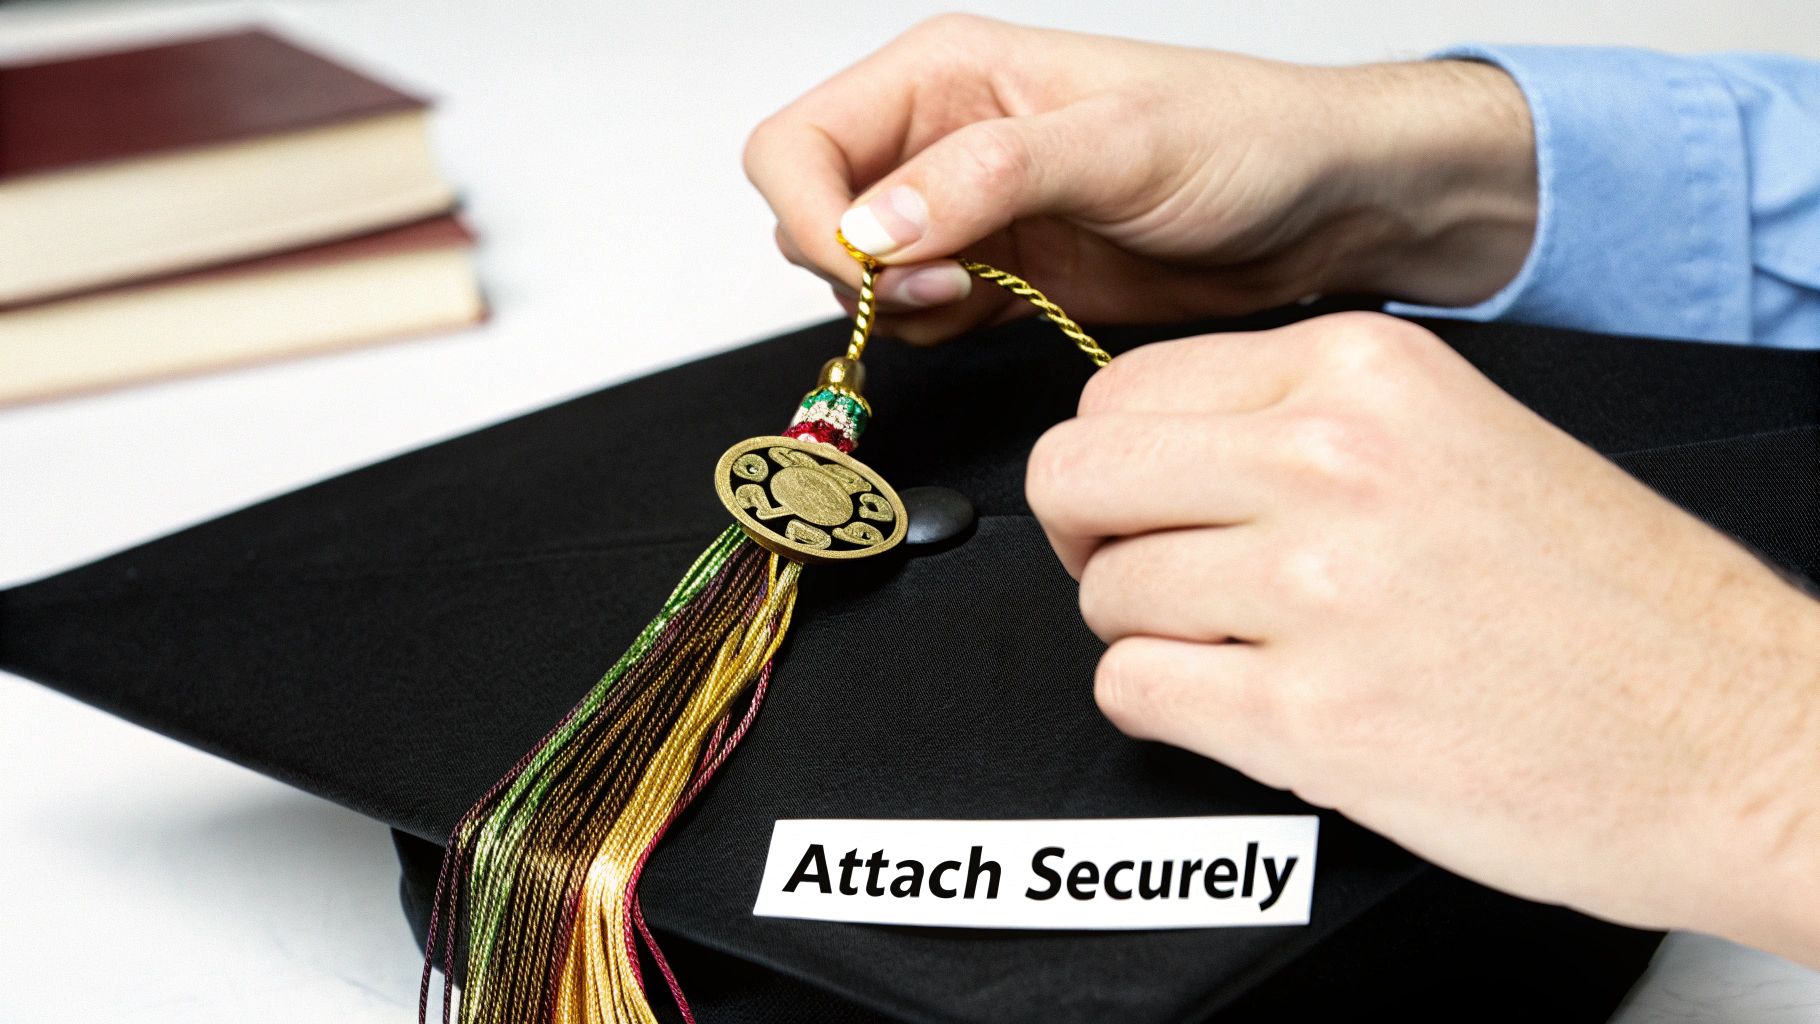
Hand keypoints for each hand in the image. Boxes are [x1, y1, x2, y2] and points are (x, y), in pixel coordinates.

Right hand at [743, 15, 1536, 343]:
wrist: (1321, 208)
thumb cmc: (1244, 138)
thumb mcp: (1116, 144)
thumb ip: (982, 178)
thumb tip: (868, 228)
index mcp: (945, 74)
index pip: (798, 147)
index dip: (811, 217)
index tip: (871, 273)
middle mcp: (941, 138)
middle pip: (811, 213)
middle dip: (856, 271)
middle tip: (948, 287)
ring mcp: (965, 212)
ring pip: (858, 277)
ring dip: (902, 308)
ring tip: (989, 293)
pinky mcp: (996, 273)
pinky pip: (918, 316)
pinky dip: (938, 332)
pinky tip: (1006, 311)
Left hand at [1027, 311, 1819, 965]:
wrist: (1741, 734)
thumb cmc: (1614, 601)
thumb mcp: (1455, 434)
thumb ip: (1299, 422)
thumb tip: (1154, 446)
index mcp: (1363, 372)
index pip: (1120, 391)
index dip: (1113, 462)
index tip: (1144, 502)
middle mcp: (1328, 462)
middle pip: (1075, 477)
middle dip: (1092, 538)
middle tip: (1150, 572)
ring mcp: (1314, 591)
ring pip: (1100, 593)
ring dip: (1147, 631)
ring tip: (1242, 648)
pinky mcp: (1310, 719)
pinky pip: (1133, 689)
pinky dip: (1164, 705)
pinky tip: (1244, 704)